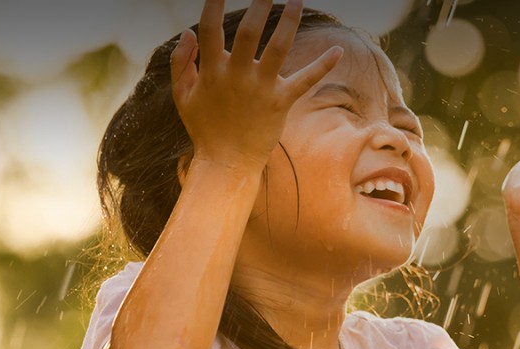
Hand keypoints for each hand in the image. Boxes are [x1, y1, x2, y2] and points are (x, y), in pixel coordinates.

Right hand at [170, 0, 341, 169]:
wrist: (227, 162)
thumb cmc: (204, 127)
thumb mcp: (182, 96)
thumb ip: (180, 62)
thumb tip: (188, 32)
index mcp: (212, 72)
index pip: (210, 30)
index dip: (213, 6)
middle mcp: (237, 77)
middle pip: (249, 33)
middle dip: (259, 6)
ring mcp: (261, 89)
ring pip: (278, 49)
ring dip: (289, 22)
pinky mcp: (281, 102)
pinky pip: (305, 81)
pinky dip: (322, 66)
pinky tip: (339, 51)